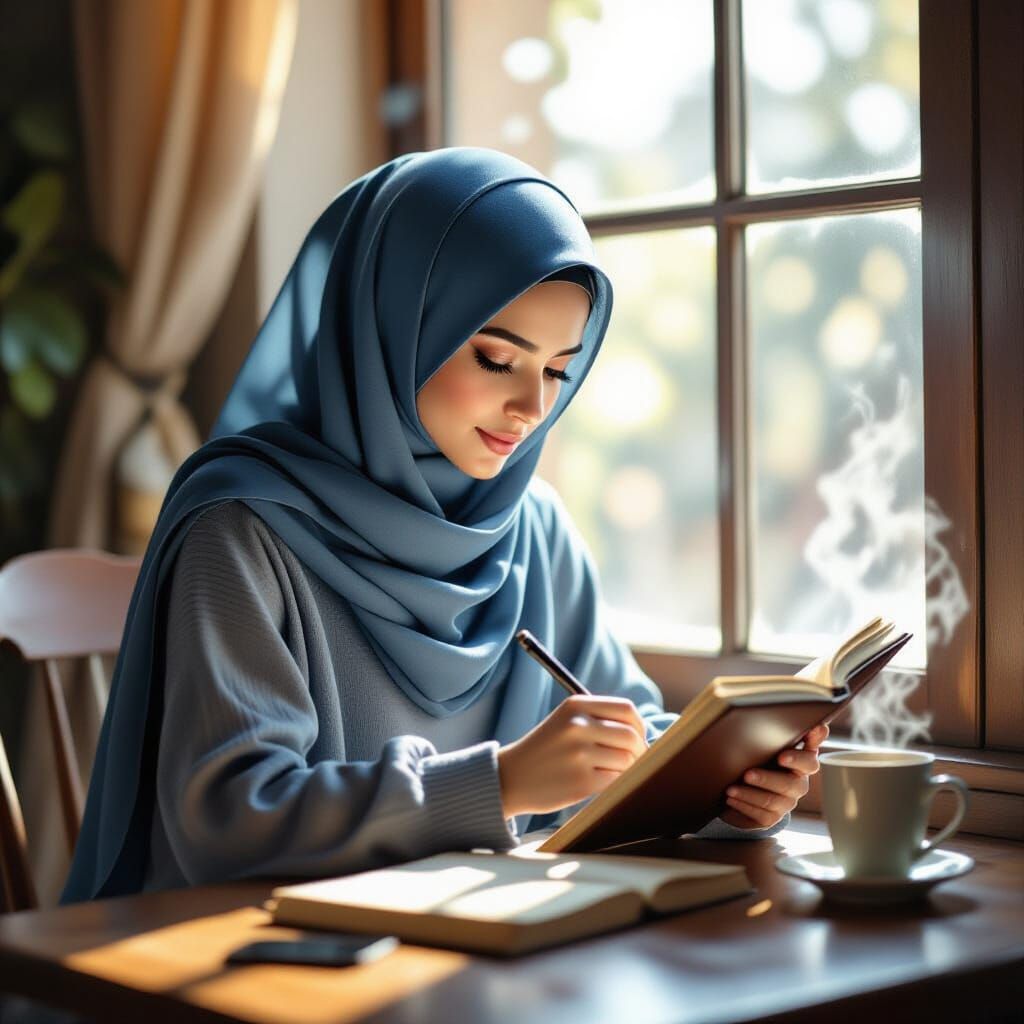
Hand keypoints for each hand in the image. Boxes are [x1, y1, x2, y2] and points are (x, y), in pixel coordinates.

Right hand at [496, 695, 648, 817]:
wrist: (510, 777)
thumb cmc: (546, 750)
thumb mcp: (566, 721)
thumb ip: (600, 721)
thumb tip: (644, 737)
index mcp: (576, 705)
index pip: (626, 710)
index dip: (639, 726)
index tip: (636, 738)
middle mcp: (578, 725)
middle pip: (631, 736)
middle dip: (639, 751)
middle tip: (632, 761)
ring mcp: (579, 754)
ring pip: (627, 760)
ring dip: (628, 770)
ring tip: (611, 772)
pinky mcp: (581, 781)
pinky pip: (617, 780)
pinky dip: (616, 784)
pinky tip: (601, 783)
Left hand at [719, 723, 828, 829]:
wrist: (750, 786)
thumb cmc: (765, 758)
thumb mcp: (774, 743)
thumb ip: (794, 732)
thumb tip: (820, 726)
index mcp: (802, 765)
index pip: (809, 762)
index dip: (798, 759)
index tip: (782, 756)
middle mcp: (798, 785)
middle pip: (790, 785)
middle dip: (767, 779)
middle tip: (747, 774)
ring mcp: (786, 803)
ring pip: (772, 801)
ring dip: (750, 794)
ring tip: (731, 789)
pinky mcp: (772, 817)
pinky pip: (760, 814)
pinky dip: (744, 805)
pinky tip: (731, 798)